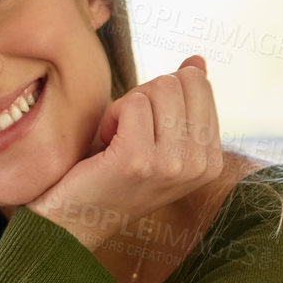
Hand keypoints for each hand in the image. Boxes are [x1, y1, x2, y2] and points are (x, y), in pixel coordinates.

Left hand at [25, 56, 226, 251]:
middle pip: (179, 82)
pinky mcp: (139, 160)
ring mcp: (172, 164)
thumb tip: (198, 61)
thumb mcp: (155, 138)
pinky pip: (131, 104)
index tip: (143, 129)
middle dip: (144, 96)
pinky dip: (110, 116)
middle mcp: (200, 165)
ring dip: (126, 106)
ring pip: (157, 89)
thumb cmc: (107, 175)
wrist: (71, 222)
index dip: (160, 96)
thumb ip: (181, 101)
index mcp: (211, 159)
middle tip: (125, 133)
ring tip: (115, 141)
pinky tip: (104, 144)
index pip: (199, 86)